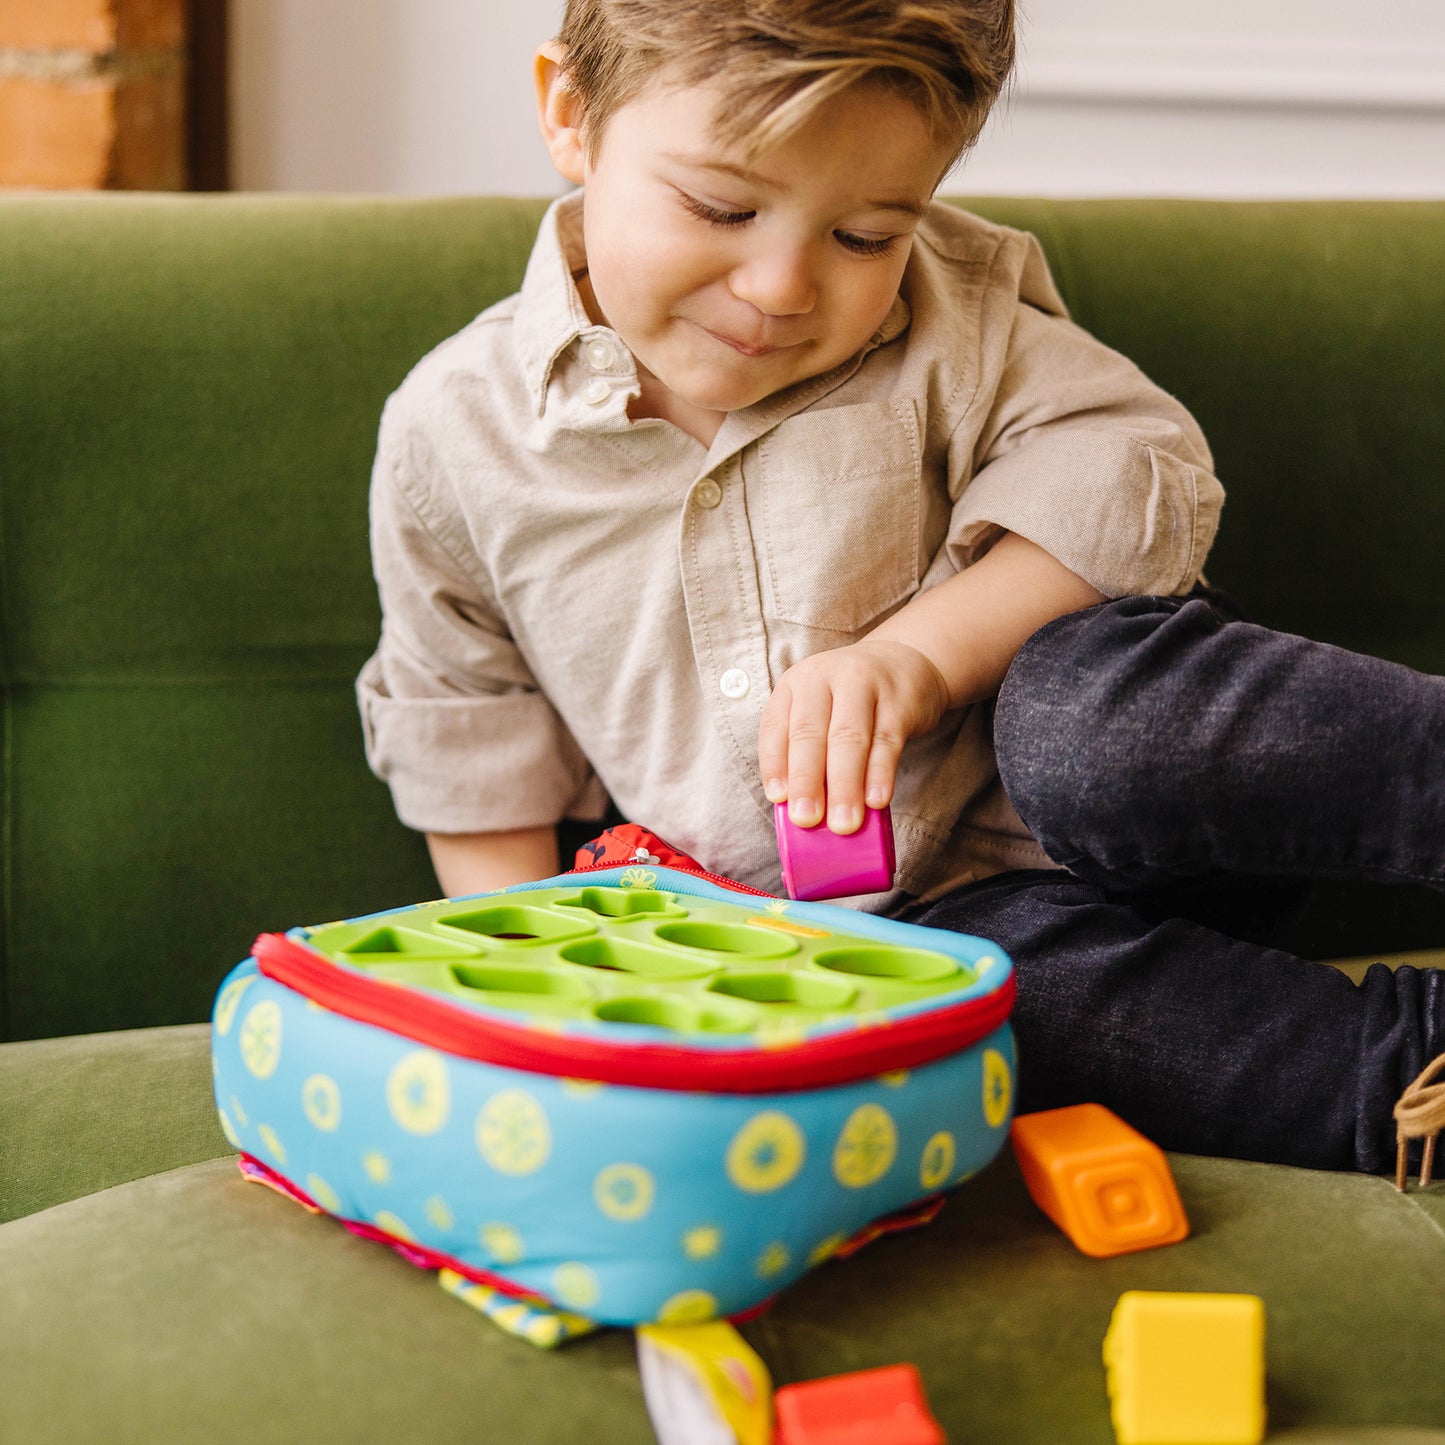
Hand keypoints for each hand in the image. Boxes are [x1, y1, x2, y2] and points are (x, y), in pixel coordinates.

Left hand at [758, 639, 949, 834]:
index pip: (775, 726)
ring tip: (843, 823)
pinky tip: (877, 801)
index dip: (774, 764)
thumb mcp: (820, 712)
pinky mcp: (899, 700)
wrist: (903, 661)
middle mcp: (823, 678)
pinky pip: (887, 741)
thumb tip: (805, 810)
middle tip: (806, 819)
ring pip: (849, 738)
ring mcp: (863, 684)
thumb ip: (808, 754)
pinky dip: (880, 774)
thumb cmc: (850, 700)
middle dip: (807, 781)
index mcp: (794, 684)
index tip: (777, 799)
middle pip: (810, 733)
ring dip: (845, 786)